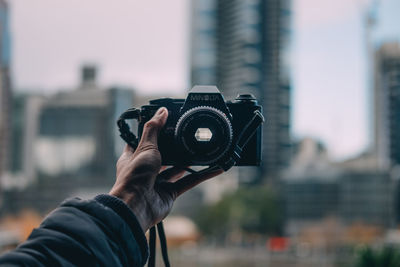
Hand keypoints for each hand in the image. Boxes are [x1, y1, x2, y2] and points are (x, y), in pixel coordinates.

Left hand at [109, 107, 222, 231]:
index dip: (153, 134)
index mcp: (133, 157)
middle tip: (188, 137)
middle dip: (174, 149)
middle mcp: (145, 170)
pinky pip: (188, 182)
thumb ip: (154, 129)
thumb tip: (162, 111)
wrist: (137, 206)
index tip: (166, 125)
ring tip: (202, 150)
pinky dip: (201, 176)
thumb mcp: (145, 146)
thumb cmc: (135, 176)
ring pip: (177, 170)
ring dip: (189, 162)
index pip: (143, 142)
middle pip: (163, 156)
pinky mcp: (170, 194)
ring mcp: (157, 183)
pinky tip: (214, 169)